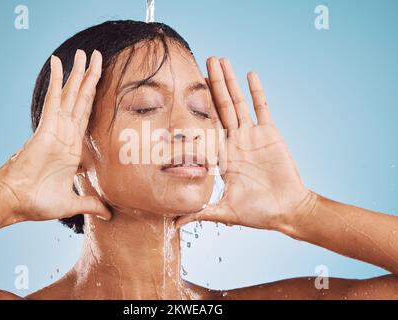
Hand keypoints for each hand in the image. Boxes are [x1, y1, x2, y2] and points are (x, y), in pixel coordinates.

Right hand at [0, 49, 110, 225]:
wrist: (16, 203)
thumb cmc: (37, 202)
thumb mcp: (72, 202)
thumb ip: (91, 204)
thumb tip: (108, 214)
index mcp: (72, 148)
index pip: (86, 116)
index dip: (94, 98)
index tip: (101, 83)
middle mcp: (65, 133)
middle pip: (81, 100)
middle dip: (90, 78)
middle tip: (98, 56)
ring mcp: (56, 128)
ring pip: (70, 95)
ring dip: (79, 74)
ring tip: (86, 53)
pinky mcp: (46, 128)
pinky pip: (53, 99)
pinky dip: (56, 80)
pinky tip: (58, 62)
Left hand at [175, 57, 314, 231]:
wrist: (287, 210)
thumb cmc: (258, 213)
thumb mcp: (225, 212)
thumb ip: (201, 214)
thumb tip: (174, 224)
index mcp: (222, 157)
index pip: (205, 128)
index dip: (195, 110)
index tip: (182, 93)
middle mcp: (234, 142)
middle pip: (219, 108)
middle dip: (212, 85)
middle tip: (203, 61)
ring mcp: (252, 136)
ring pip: (237, 103)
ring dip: (229, 82)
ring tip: (221, 60)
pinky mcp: (270, 134)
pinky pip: (262, 109)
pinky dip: (256, 92)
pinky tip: (249, 74)